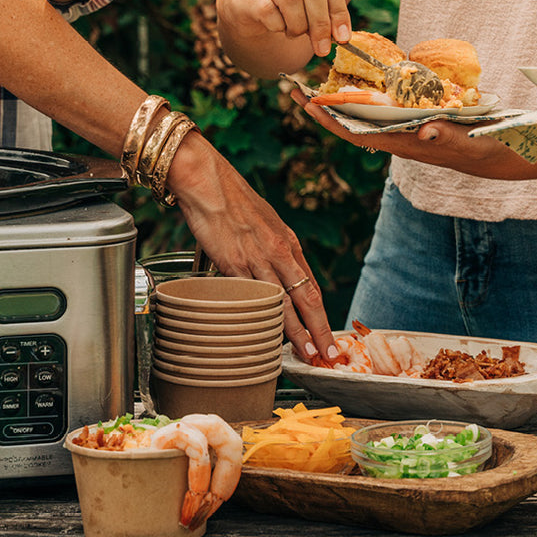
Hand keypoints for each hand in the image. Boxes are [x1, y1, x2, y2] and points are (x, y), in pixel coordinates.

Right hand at [166, 131, 338, 364]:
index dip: (321, 315)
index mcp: (288, 241)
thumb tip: (278, 272)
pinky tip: (267, 335)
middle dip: (320, 330)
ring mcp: (257, 259)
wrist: (207, 181)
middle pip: (306, 298)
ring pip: (283, 303)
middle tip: (328, 356)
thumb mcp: (265, 221)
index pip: (311, 285)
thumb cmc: (232, 199)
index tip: (328, 336)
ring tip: (307, 354)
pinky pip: (252, 297)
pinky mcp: (232, 263)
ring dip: (296, 333)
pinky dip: (261, 318)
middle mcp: (279, 251)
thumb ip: (274, 248)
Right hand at [216, 0, 351, 58]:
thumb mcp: (310, 3)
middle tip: (322, 48)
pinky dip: (277, 26)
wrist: (244, 5)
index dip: (339, 12)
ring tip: (294, 32)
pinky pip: (267, 11)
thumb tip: (342, 36)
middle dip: (321, 23)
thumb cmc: (284, 4)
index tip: (342, 37)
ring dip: (297, 25)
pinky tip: (277, 27)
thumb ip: (327, 14)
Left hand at [295, 85, 505, 171]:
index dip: (331, 121)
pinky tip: (357, 83)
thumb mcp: (465, 141)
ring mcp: (403, 131)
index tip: (307, 105)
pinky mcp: (413, 123)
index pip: (356, 134)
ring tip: (316, 82)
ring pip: (362, 116)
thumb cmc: (481, 148)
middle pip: (351, 124)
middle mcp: (397, 138)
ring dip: (338, 101)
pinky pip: (379, 110)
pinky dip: (363, 97)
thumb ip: (446, 136)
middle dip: (323, 108)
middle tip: (295, 88)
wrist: (498, 154)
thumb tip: (426, 129)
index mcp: (402, 144)